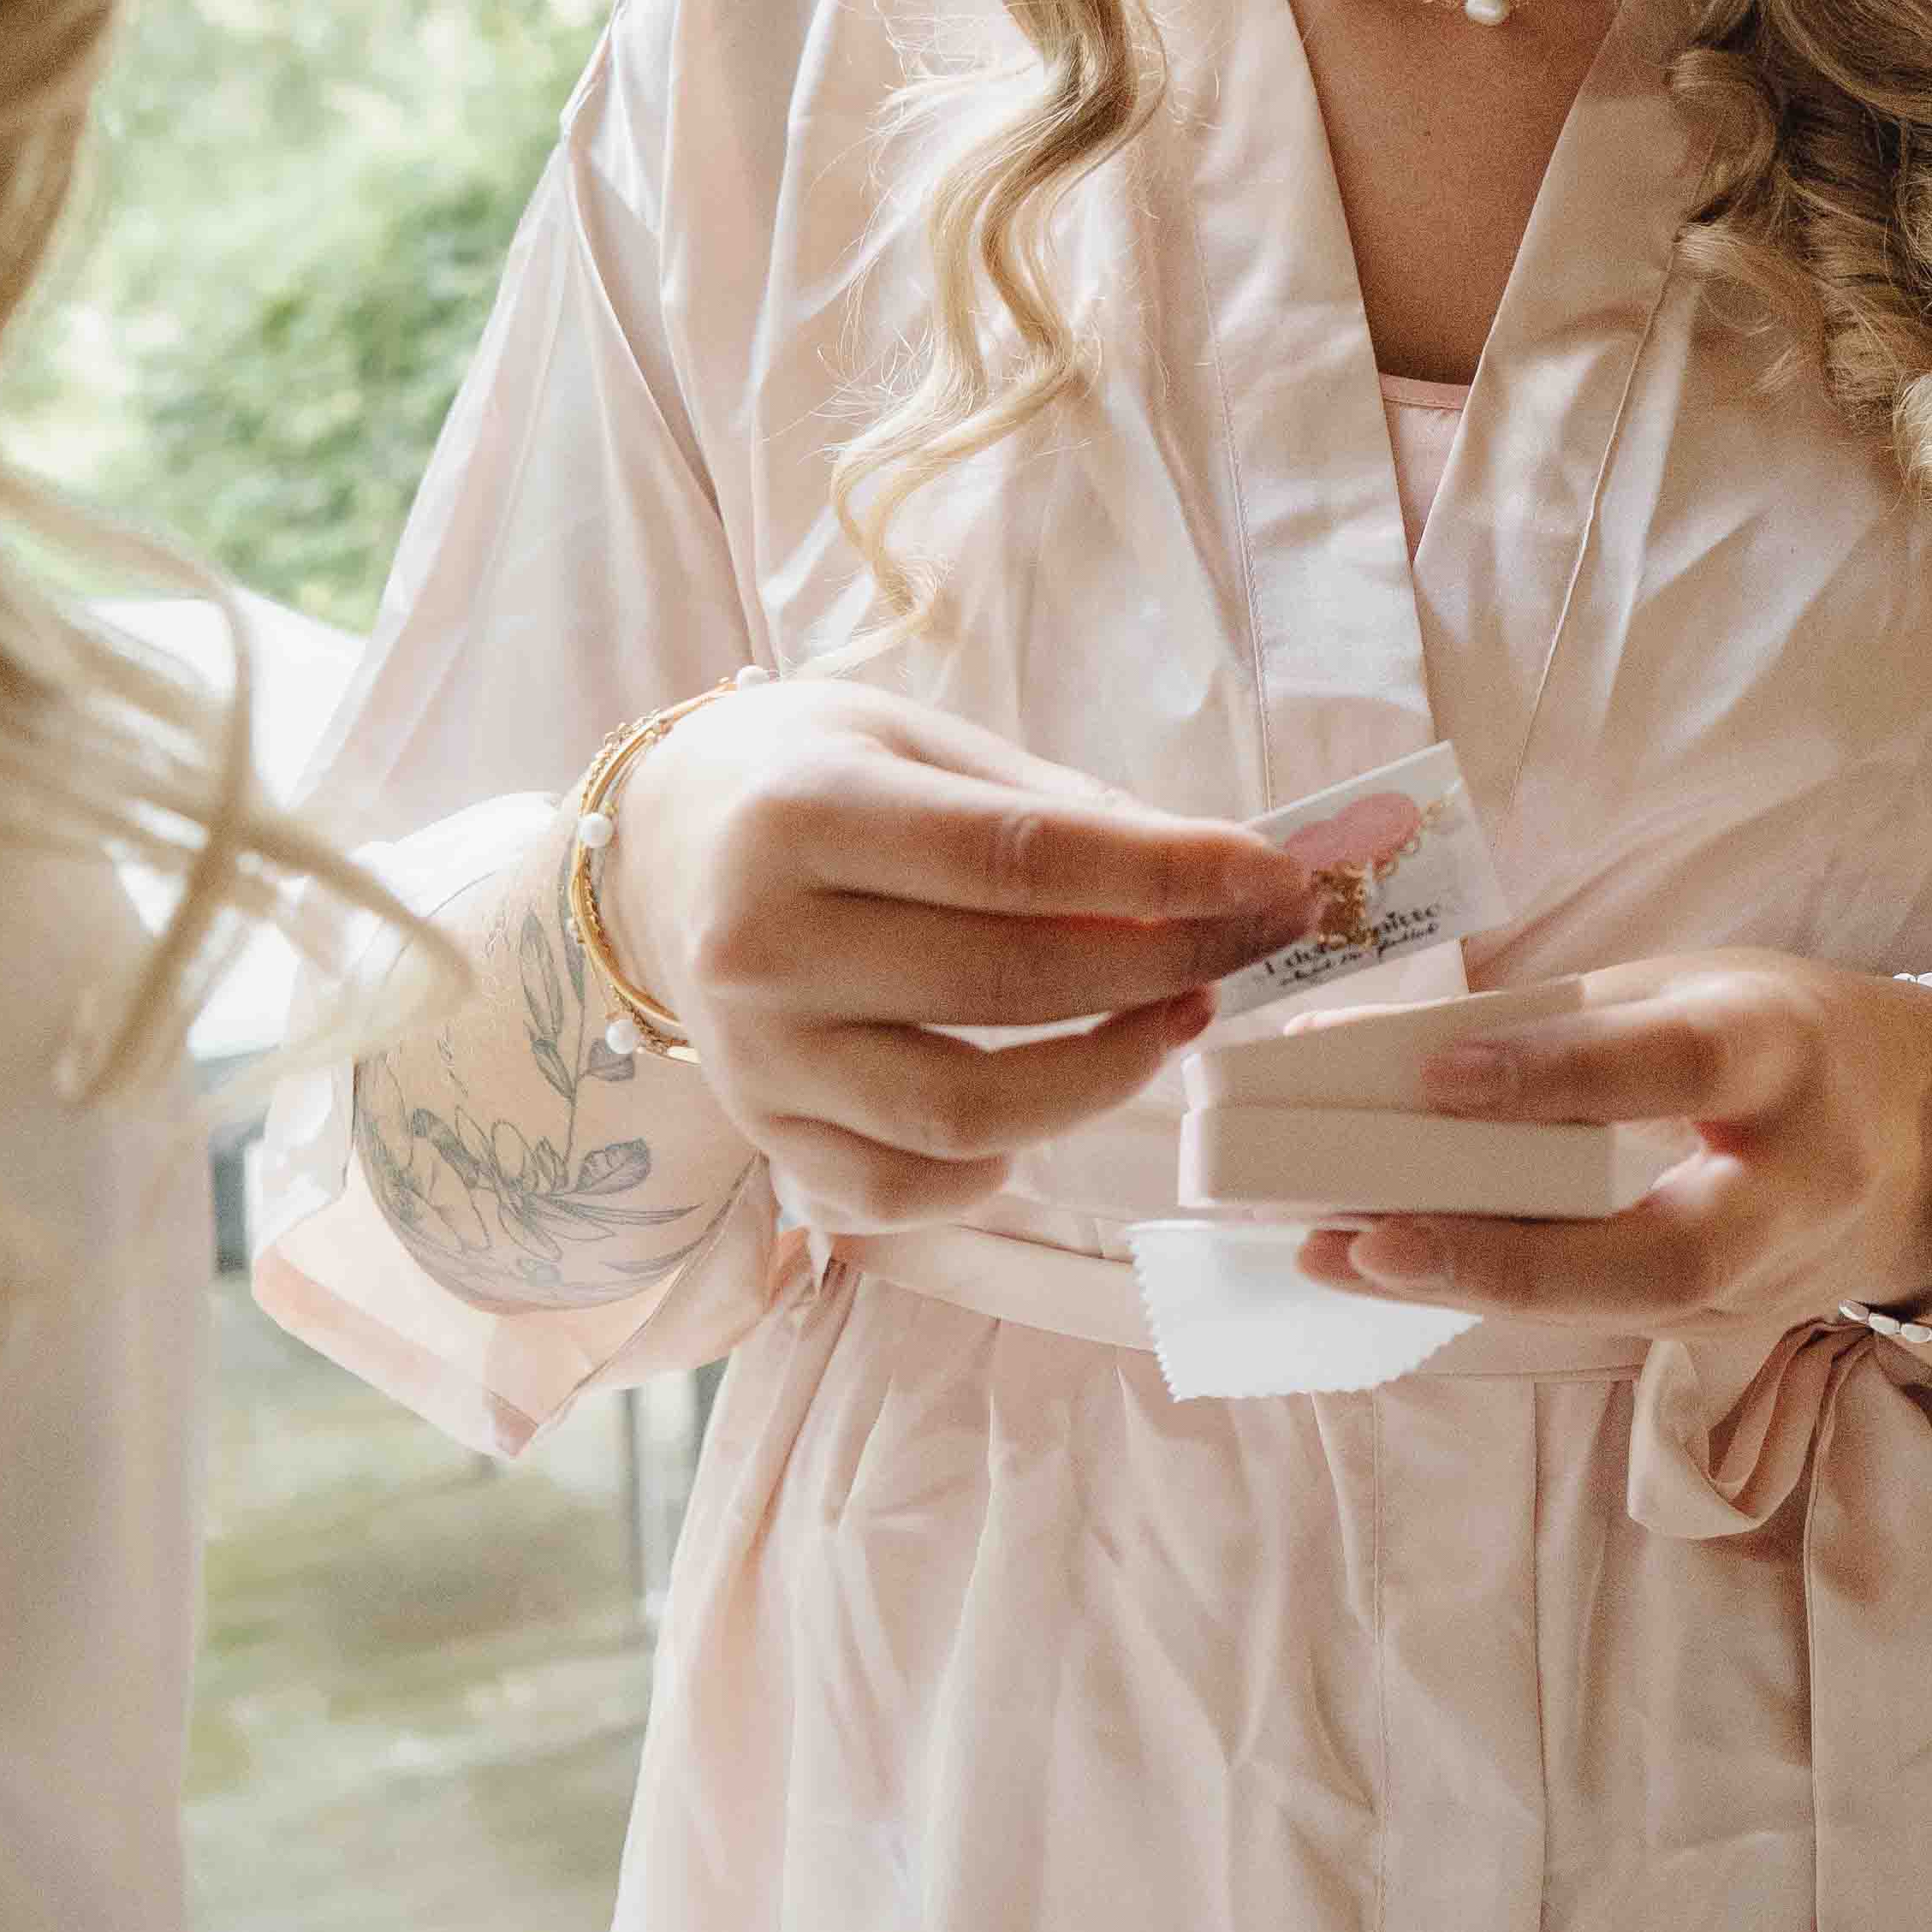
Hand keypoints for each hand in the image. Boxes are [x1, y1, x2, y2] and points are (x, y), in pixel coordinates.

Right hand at [608, 678, 1319, 1230]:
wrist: (661, 847)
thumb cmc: (813, 776)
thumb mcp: (919, 742)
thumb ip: (1050, 809)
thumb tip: (1207, 870)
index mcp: (806, 812)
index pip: (1016, 858)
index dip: (1161, 874)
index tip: (1270, 874)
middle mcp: (766, 943)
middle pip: (1004, 986)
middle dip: (1161, 967)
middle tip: (1252, 942)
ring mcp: (757, 1057)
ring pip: (964, 1114)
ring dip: (1104, 1077)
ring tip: (1178, 1018)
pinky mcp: (765, 1137)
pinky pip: (903, 1189)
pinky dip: (997, 1168)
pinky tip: (1053, 1108)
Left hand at [1294, 953, 1931, 1331]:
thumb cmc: (1789, 1034)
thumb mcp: (1700, 986)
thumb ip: (1567, 1017)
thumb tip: (1385, 1046)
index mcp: (1785, 1055)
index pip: (1675, 1067)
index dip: (1561, 1074)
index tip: (1437, 1076)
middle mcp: (1789, 1184)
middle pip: (1657, 1249)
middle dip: (1505, 1254)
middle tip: (1366, 1237)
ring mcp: (1769, 1279)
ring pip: (1619, 1306)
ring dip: (1474, 1287)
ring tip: (1338, 1257)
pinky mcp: (1733, 1326)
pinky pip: (1609, 1318)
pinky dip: (1504, 1295)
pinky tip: (1400, 1272)